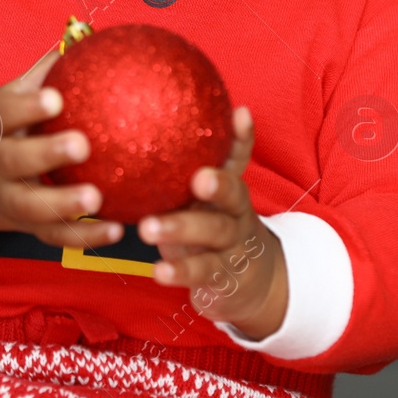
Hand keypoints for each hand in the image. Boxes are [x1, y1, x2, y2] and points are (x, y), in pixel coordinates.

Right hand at [0, 45, 124, 252]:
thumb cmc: (0, 128)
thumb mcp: (9, 99)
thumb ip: (45, 72)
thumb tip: (89, 33)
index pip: (0, 113)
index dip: (26, 106)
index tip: (56, 98)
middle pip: (12, 161)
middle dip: (44, 154)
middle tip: (81, 144)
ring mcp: (6, 198)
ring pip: (30, 206)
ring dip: (64, 205)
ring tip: (98, 198)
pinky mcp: (23, 226)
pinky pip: (52, 236)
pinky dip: (83, 236)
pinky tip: (117, 230)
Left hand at [137, 106, 287, 339]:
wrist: (250, 281)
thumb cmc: (213, 226)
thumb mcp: (206, 199)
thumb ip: (184, 166)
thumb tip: (146, 119)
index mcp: (230, 190)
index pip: (239, 158)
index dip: (242, 137)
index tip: (238, 115)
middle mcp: (237, 214)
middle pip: (233, 196)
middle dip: (218, 185)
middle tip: (197, 179)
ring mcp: (233, 247)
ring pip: (214, 235)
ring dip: (182, 230)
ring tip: (148, 229)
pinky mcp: (222, 278)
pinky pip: (201, 273)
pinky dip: (180, 272)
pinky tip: (157, 270)